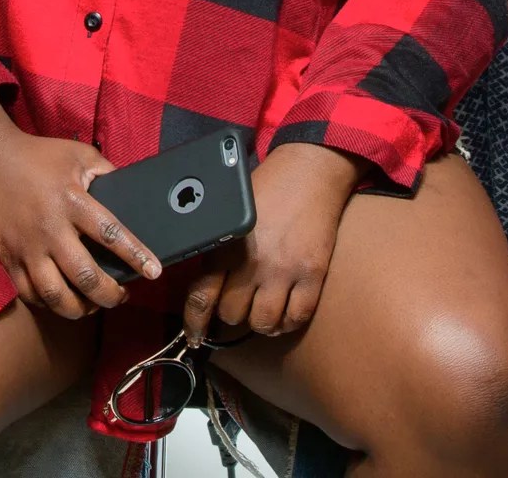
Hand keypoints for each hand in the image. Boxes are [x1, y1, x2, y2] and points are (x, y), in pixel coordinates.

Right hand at [0, 97, 161, 319]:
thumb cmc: (35, 156)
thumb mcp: (77, 155)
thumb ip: (105, 173)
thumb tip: (129, 192)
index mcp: (72, 200)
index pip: (111, 233)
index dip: (136, 255)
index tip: (154, 272)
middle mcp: (50, 228)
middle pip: (84, 276)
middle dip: (110, 295)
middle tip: (122, 296)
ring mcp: (27, 248)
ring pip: (55, 295)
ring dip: (80, 309)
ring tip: (93, 305)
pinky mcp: (8, 258)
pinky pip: (30, 294)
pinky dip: (49, 304)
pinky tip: (63, 299)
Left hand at [180, 142, 356, 340]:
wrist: (310, 170)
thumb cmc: (268, 186)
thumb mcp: (231, 211)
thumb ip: (218, 243)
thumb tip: (204, 277)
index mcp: (226, 245)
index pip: (201, 296)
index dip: (194, 323)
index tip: (196, 337)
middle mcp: (252, 262)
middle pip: (232, 314)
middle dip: (231, 315)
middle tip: (239, 305)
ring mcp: (284, 271)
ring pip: (263, 323)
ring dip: (260, 323)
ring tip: (262, 312)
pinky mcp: (312, 274)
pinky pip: (297, 317)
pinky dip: (288, 323)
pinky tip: (285, 314)